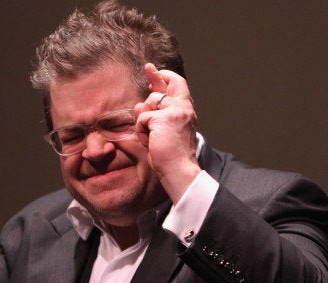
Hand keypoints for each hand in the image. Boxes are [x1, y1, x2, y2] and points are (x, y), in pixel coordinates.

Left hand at [134, 63, 200, 201]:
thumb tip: (140, 103)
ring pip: (148, 104)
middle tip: (148, 66)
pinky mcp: (162, 118)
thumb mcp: (165, 131)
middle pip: (165, 87)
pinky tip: (150, 141)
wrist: (178, 169)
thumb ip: (155, 115)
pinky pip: (142, 118)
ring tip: (154, 138)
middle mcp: (183, 108)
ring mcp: (174, 111)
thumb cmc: (172, 156)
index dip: (167, 78)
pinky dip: (141, 132)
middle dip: (155, 76)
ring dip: (144, 122)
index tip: (158, 72)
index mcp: (187, 112)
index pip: (179, 87)